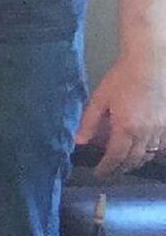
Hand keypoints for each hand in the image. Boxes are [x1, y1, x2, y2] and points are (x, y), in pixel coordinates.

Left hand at [75, 50, 165, 175]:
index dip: (107, 168)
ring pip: (150, 154)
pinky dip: (154, 152)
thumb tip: (78, 141)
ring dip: (137, 162)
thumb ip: (89, 122)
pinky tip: (146, 151)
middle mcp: (146, 132)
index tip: (100, 172)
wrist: (150, 63)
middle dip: (121, 168)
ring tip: (126, 163)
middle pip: (134, 159)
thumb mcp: (100, 99)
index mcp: (126, 128)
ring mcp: (160, 129)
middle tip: (111, 170)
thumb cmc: (123, 78)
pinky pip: (162, 145)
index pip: (116, 157)